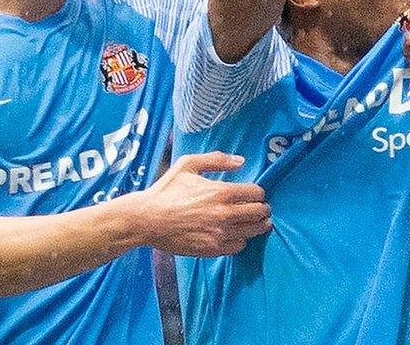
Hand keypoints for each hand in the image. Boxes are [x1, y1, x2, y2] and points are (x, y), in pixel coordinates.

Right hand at [141, 152, 271, 255]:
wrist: (147, 219)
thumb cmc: (166, 190)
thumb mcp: (188, 164)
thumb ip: (217, 160)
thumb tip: (240, 161)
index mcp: (222, 192)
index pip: (257, 193)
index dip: (258, 193)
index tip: (254, 194)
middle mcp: (225, 214)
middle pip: (260, 213)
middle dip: (263, 209)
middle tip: (261, 209)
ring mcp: (220, 234)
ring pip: (253, 231)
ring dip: (257, 225)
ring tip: (254, 222)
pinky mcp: (213, 249)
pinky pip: (239, 246)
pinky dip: (241, 240)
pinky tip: (235, 234)